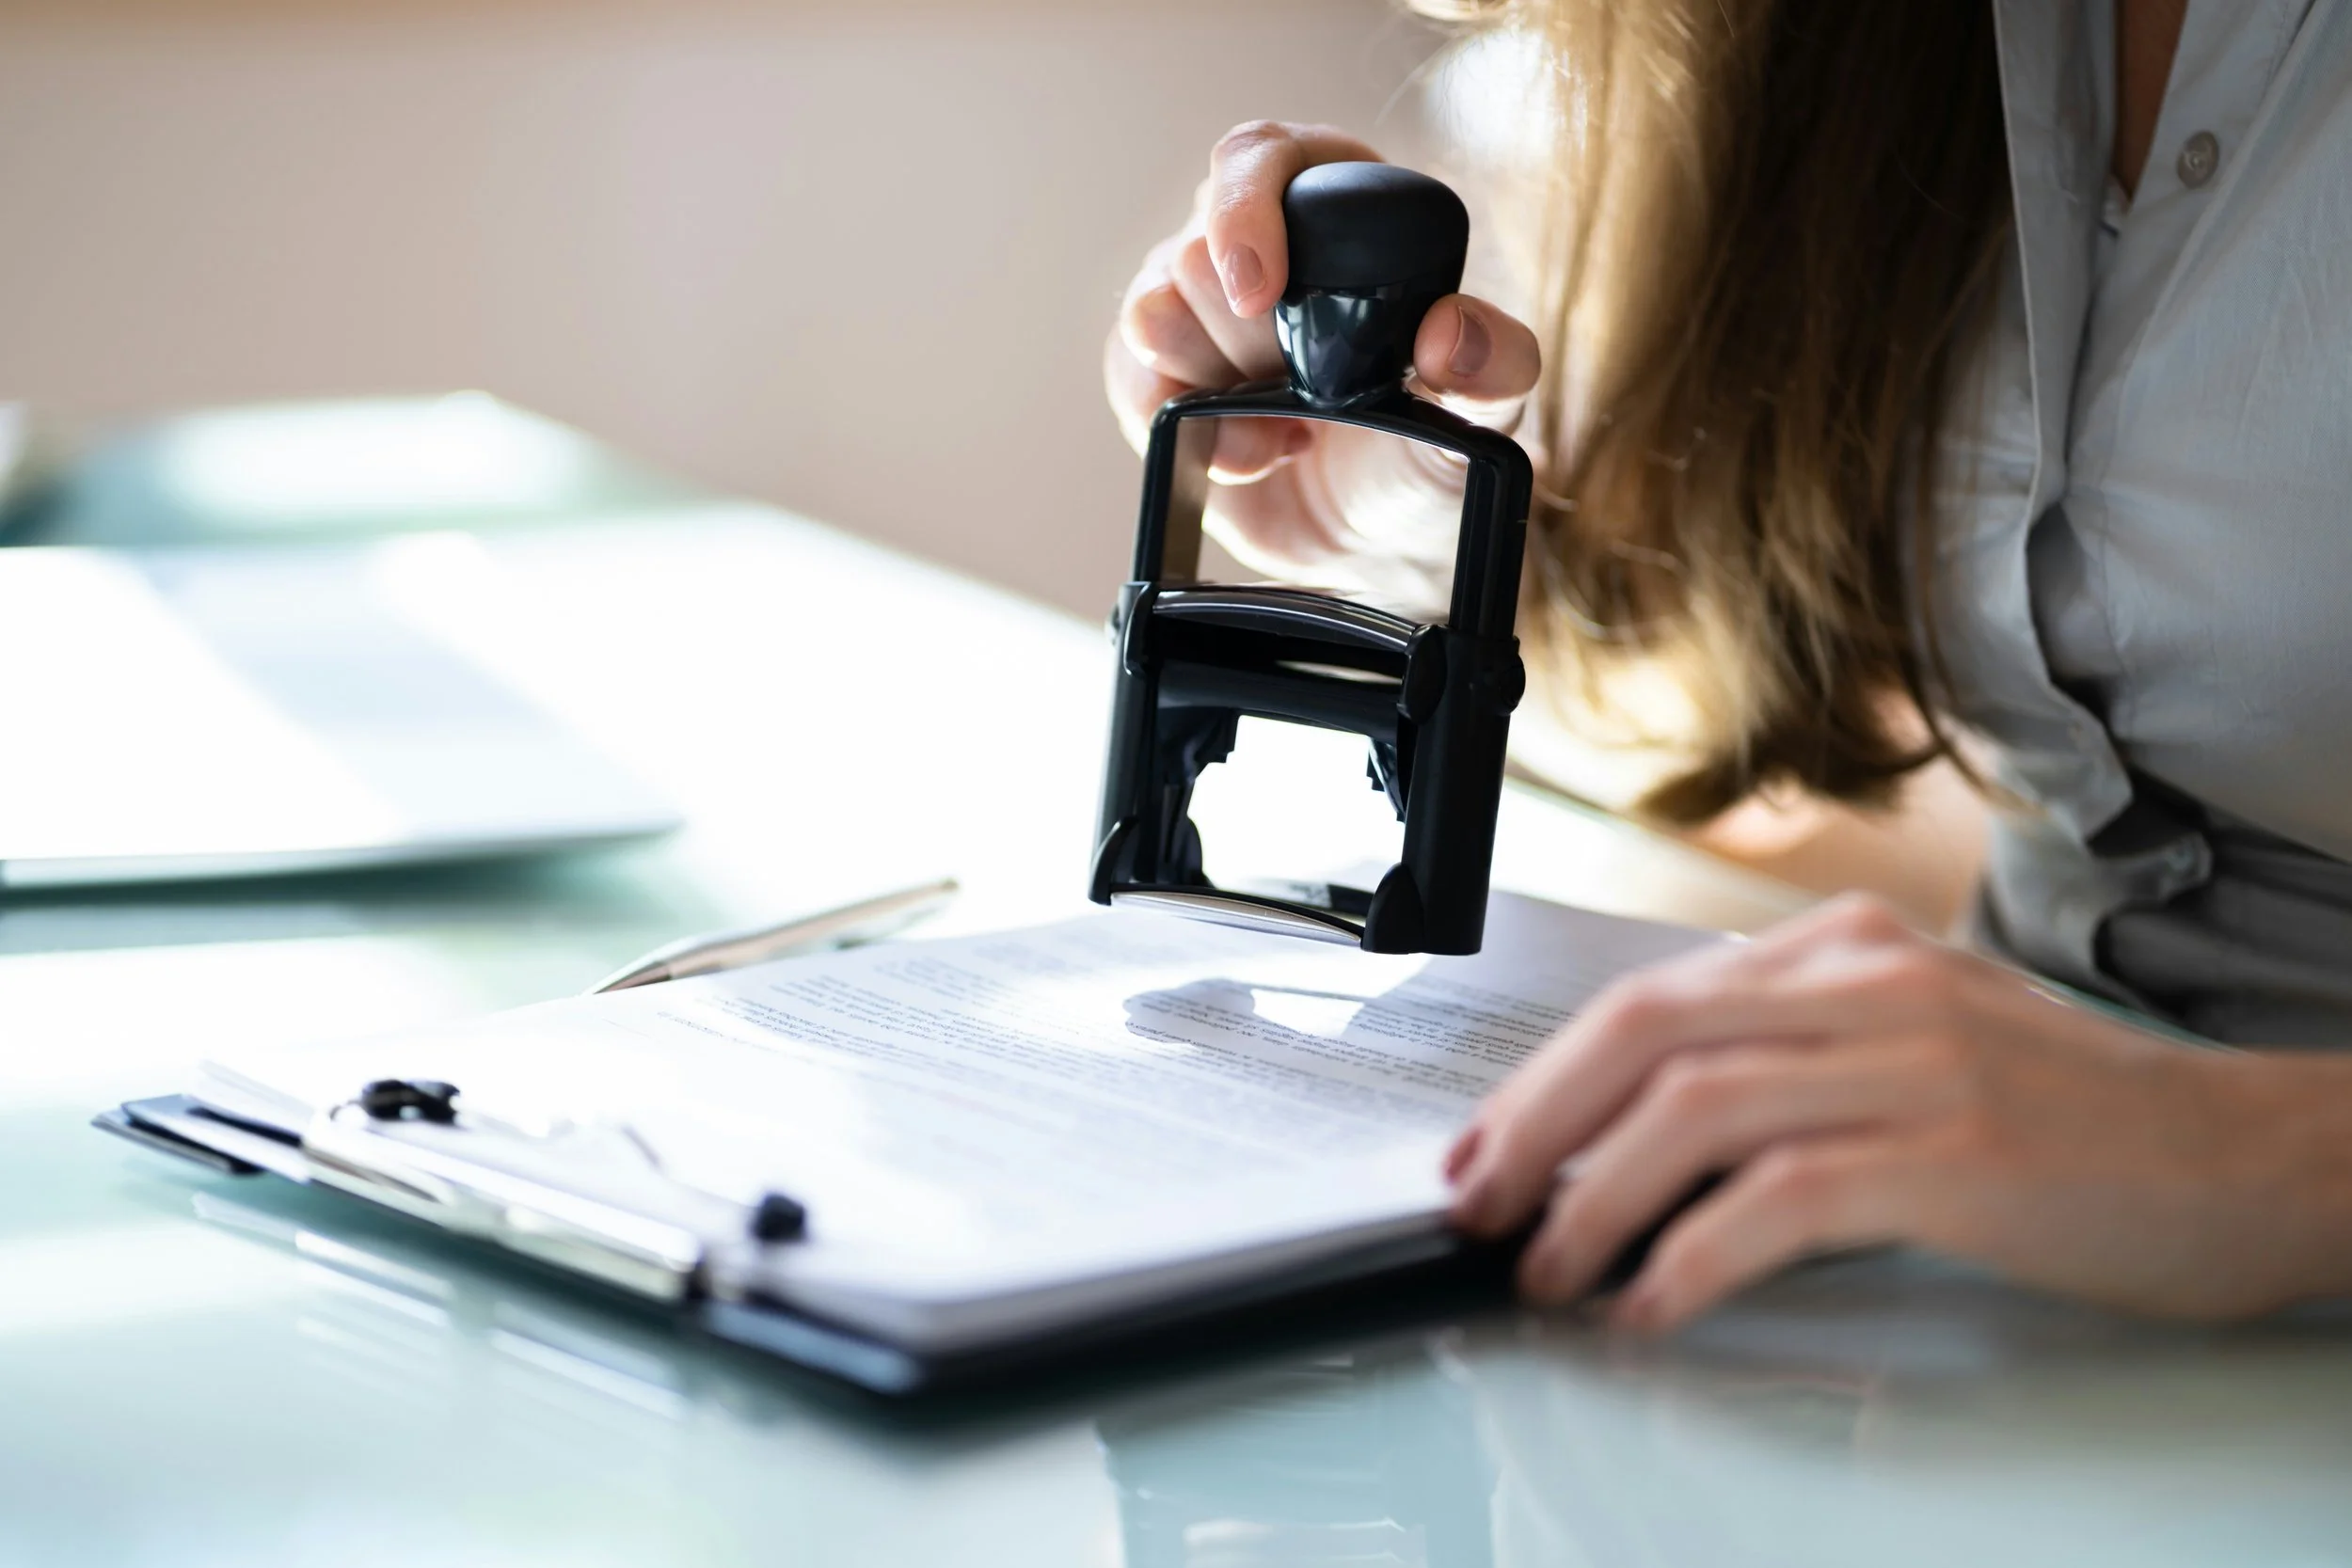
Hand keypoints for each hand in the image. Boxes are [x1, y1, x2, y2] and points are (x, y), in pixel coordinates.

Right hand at [1103, 121, 1540, 602]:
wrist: (1381, 540)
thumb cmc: (1431, 451)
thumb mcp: (1489, 411)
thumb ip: (1497, 362)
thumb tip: (1449, 331)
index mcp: (1332, 205)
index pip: (1256, 156)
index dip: (1246, 214)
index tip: (1261, 294)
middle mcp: (1253, 243)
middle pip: (1194, 250)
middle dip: (1253, 338)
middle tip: (1313, 383)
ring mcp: (1195, 313)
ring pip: (1152, 313)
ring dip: (1220, 380)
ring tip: (1289, 419)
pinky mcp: (1155, 383)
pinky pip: (1134, 384)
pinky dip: (1193, 431)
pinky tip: (1254, 453)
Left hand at [1445, 894, 2351, 1331]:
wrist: (2248, 1157)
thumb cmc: (2076, 1120)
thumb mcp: (1914, 1045)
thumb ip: (1791, 1059)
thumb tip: (1642, 1139)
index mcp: (1843, 949)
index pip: (1649, 998)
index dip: (1544, 1080)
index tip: (1483, 1150)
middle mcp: (1864, 982)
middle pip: (1642, 1034)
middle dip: (1534, 1126)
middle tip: (1477, 1208)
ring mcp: (1912, 1058)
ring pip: (1693, 1109)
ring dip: (1595, 1203)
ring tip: (1550, 1274)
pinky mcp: (1954, 1148)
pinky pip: (1780, 1195)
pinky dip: (1692, 1255)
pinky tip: (1652, 1304)